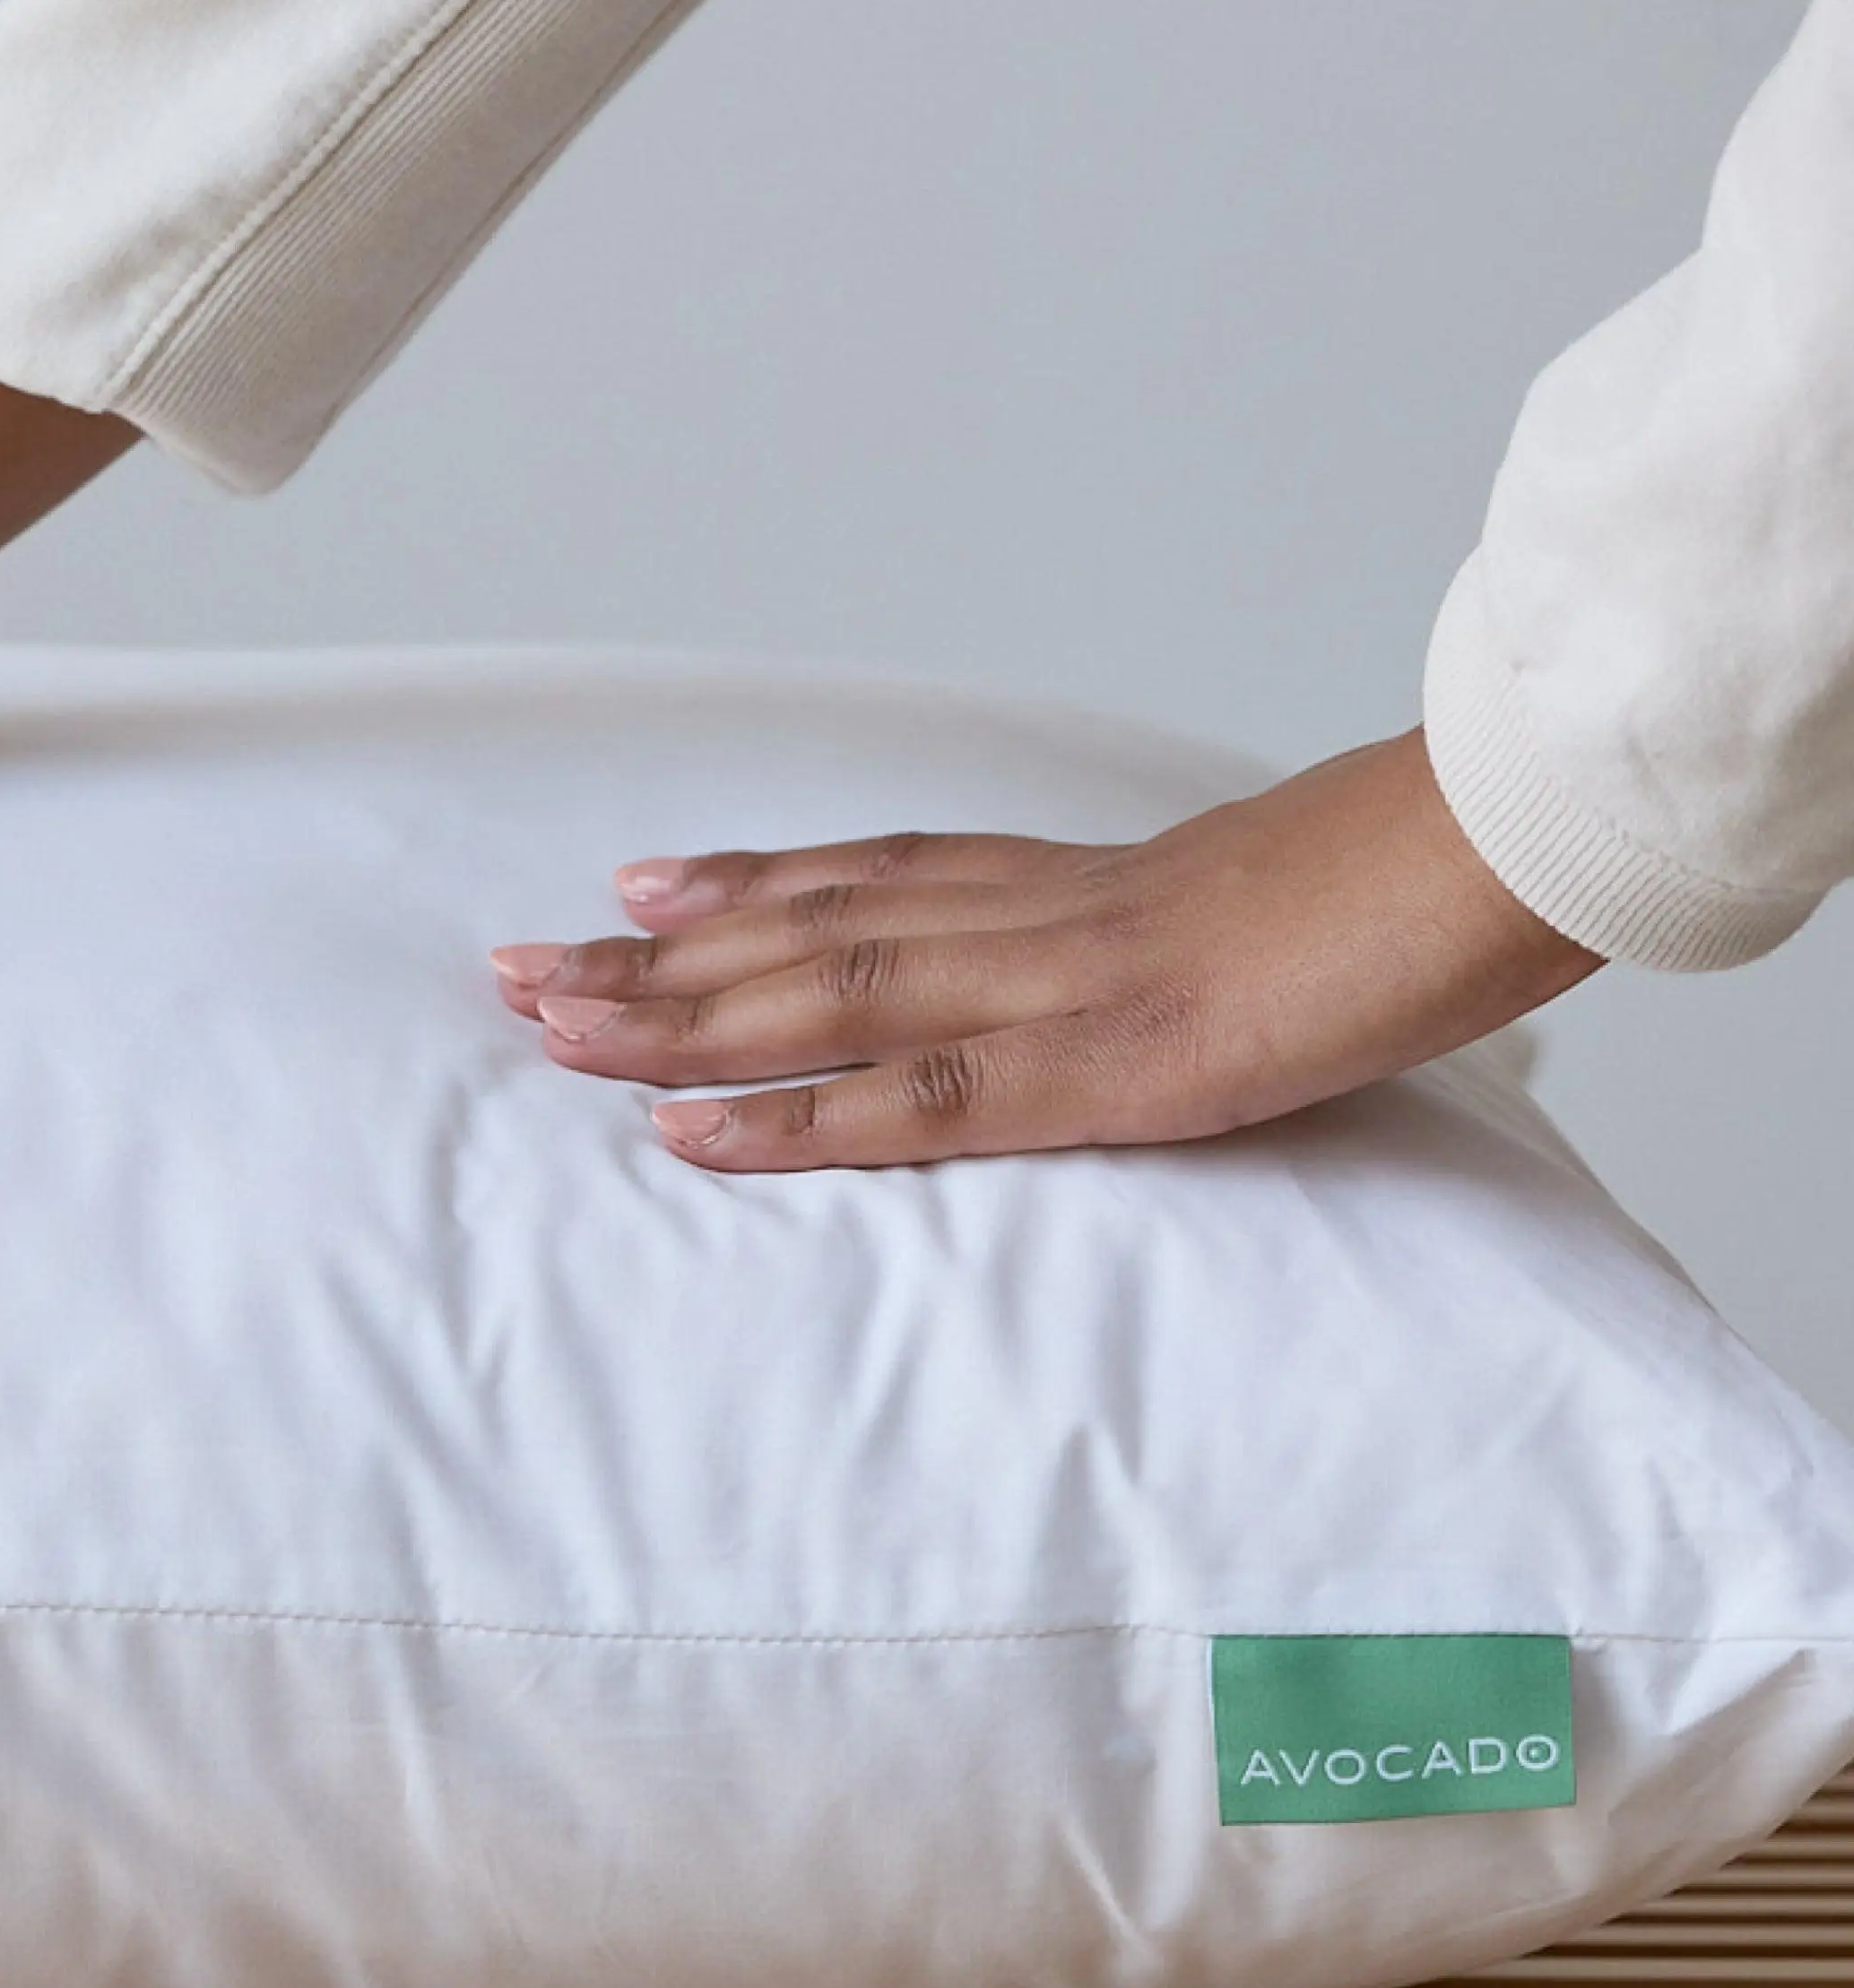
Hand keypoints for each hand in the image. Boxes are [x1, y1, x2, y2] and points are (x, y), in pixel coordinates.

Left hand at [487, 730, 1598, 1169]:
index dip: (743, 884)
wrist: (1478, 855)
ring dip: (668, 1018)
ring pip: (813, 999)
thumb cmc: (1389, 888)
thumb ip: (1173, 931)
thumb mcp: (1256, 908)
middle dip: (648, 958)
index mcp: (1064, 884)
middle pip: (798, 932)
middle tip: (510, 968)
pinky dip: (788, 1118)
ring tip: (542, 1023)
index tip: (634, 888)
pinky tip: (687, 1131)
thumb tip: (1168, 959)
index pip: (868, 875)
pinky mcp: (1095, 1069)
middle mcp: (1021, 920)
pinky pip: (910, 1101)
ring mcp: (1047, 990)